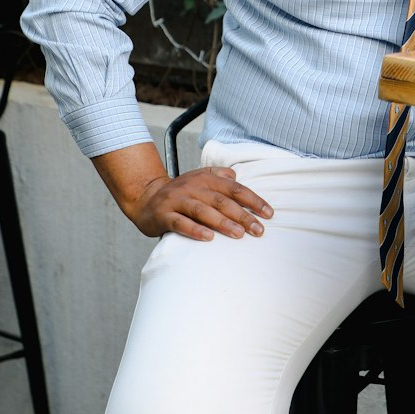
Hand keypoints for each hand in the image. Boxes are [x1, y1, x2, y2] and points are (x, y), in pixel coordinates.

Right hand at [102, 157, 273, 240]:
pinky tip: (209, 238)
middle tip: (258, 230)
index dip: (253, 201)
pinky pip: (180, 223)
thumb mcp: (200, 178)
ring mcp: (177, 201)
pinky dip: (195, 230)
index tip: (269, 214)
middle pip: (222, 201)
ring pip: (203, 211)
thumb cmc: (181, 192)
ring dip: (222, 222)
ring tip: (238, 234)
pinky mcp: (164, 215)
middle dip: (242, 216)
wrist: (145, 198)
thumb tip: (237, 176)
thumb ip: (219, 175)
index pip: (234, 189)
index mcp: (205, 178)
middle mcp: (192, 187)